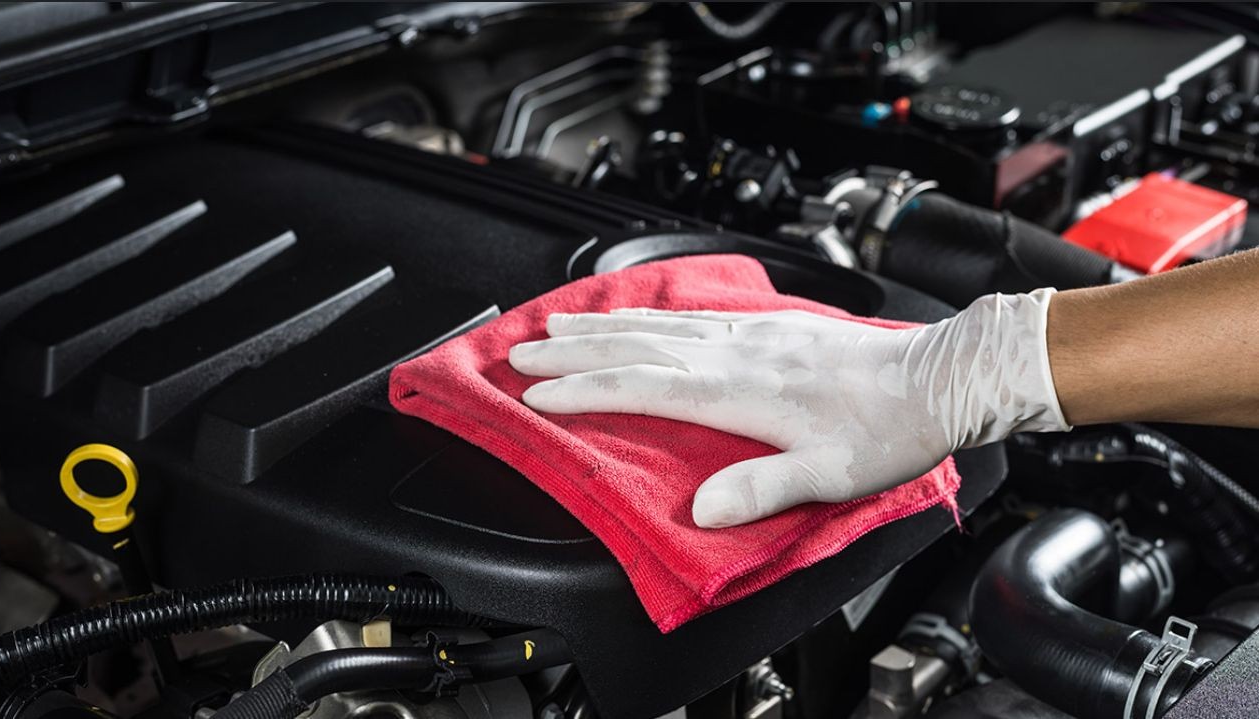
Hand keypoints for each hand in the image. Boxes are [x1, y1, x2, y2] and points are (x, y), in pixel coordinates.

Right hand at [508, 290, 1069, 527]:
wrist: (938, 378)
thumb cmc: (886, 431)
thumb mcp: (830, 475)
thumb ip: (763, 488)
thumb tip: (700, 509)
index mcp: (742, 390)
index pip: (644, 386)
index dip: (585, 390)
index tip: (537, 392)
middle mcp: (738, 352)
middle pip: (638, 346)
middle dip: (573, 350)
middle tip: (521, 350)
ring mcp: (751, 333)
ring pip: (659, 323)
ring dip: (603, 324)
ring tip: (557, 321)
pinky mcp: (769, 325)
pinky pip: (692, 312)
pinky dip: (650, 311)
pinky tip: (638, 313)